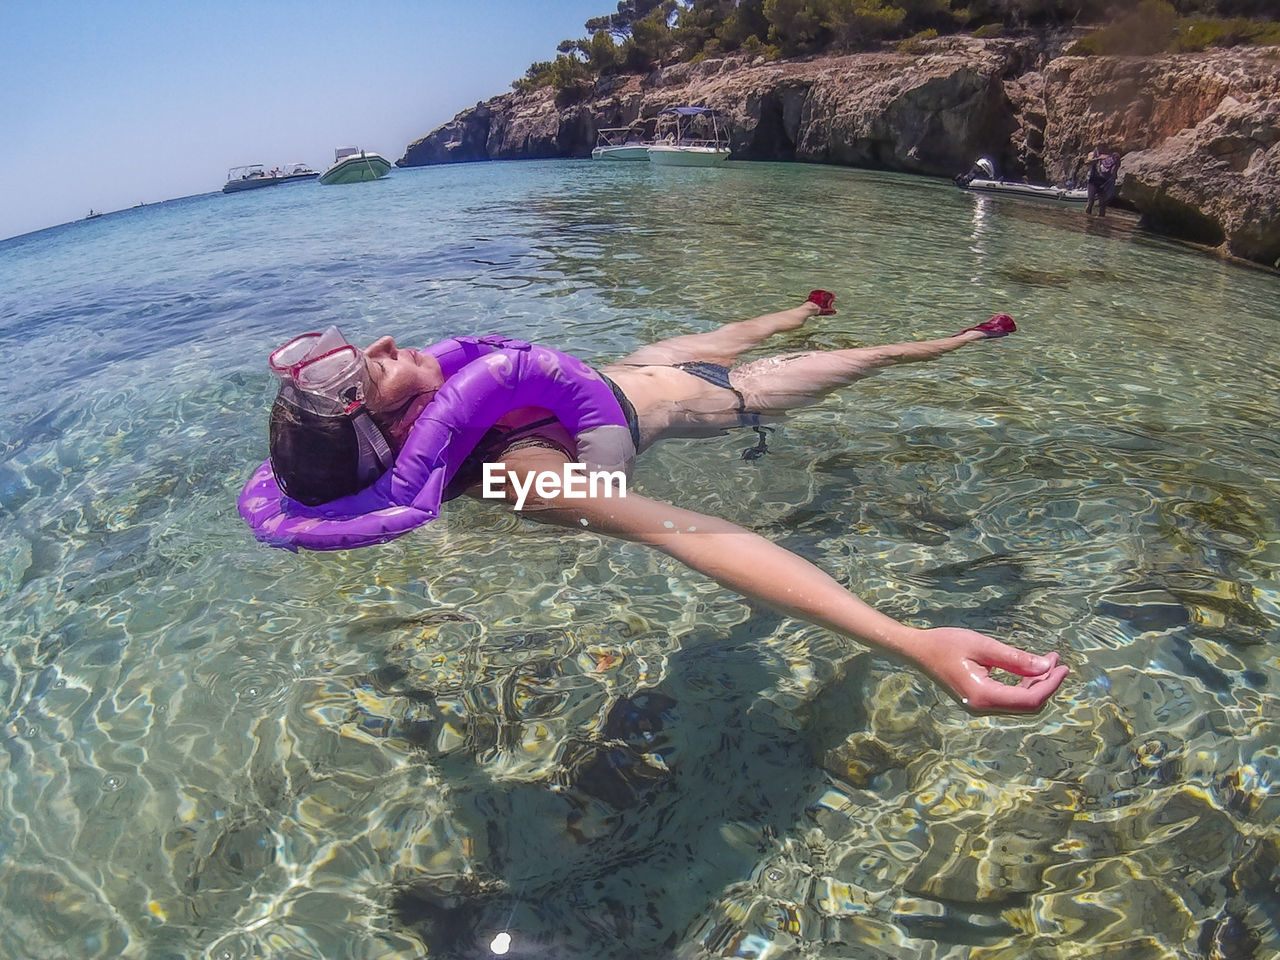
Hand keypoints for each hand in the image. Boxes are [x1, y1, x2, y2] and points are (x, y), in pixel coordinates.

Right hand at [911, 627, 1068, 712]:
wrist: (918, 651)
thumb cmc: (946, 644)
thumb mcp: (983, 646)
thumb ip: (1015, 659)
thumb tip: (1045, 667)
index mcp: (984, 695)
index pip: (1029, 699)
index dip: (1050, 685)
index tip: (1063, 667)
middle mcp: (983, 707)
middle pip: (1028, 706)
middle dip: (1046, 685)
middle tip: (1055, 660)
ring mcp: (980, 707)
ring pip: (1020, 705)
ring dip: (1036, 685)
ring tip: (1046, 662)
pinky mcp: (979, 702)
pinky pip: (1009, 700)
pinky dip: (1023, 687)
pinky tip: (1028, 671)